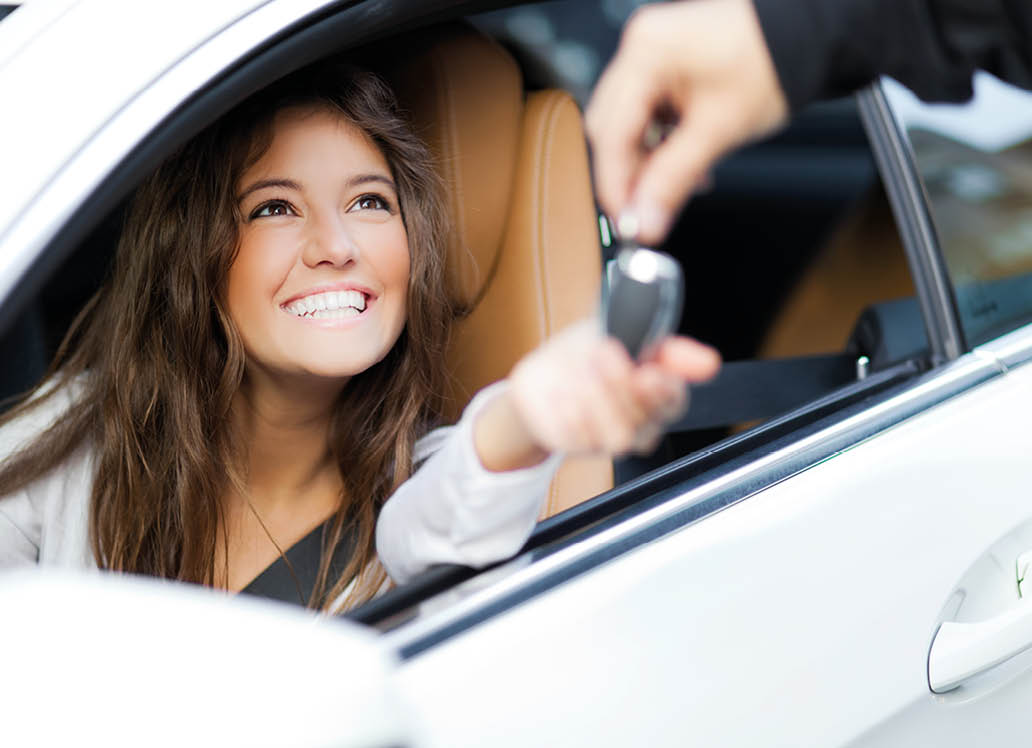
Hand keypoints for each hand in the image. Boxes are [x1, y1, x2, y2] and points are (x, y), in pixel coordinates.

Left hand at [474, 321, 720, 470]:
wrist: (542, 374)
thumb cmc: (588, 353)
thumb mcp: (623, 332)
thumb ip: (666, 348)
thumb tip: (709, 363)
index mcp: (658, 393)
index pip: (675, 401)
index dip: (664, 390)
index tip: (647, 372)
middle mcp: (639, 422)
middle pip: (645, 419)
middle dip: (620, 383)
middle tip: (601, 353)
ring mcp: (609, 439)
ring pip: (618, 437)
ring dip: (596, 399)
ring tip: (579, 373)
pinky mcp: (578, 446)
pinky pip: (579, 438)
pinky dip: (568, 410)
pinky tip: (561, 391)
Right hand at [586, 0, 788, 243]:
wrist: (807, 36)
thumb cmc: (773, 62)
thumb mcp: (718, 130)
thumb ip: (673, 180)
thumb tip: (645, 220)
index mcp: (647, 52)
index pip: (611, 132)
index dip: (615, 184)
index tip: (626, 220)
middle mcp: (641, 47)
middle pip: (612, 129)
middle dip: (629, 174)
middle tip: (646, 212)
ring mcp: (651, 53)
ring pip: (628, 125)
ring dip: (647, 161)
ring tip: (676, 186)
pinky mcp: (665, 64)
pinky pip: (647, 113)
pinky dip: (660, 143)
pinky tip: (682, 162)